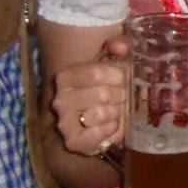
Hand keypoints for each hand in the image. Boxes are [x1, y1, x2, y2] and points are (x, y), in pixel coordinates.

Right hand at [52, 39, 127, 154]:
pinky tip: (112, 124)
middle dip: (122, 95)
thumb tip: (120, 46)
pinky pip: (100, 134)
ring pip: (102, 114)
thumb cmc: (104, 88)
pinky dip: (112, 129)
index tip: (127, 78)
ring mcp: (64, 122)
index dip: (119, 75)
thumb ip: (119, 47)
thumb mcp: (112, 62)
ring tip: (118, 109)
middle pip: (104, 94)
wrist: (92, 122)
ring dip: (118, 112)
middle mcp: (60, 99)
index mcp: (66, 76)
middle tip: (125, 96)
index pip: (96, 72)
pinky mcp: (74, 142)